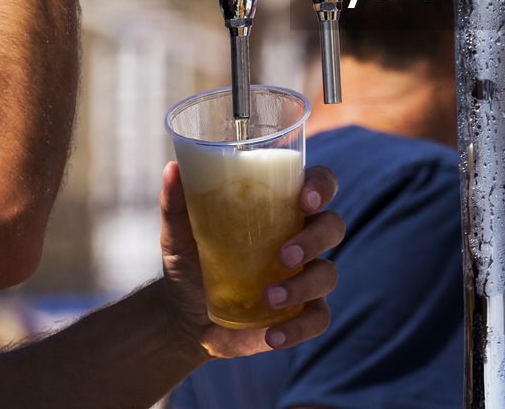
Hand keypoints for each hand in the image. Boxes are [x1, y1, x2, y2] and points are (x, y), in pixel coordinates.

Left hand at [158, 161, 343, 359]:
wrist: (184, 315)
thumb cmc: (191, 261)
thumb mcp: (179, 234)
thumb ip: (178, 203)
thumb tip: (172, 169)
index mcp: (282, 207)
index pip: (319, 184)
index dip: (322, 186)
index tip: (306, 199)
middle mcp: (302, 237)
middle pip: (332, 226)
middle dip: (315, 239)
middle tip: (284, 256)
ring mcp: (306, 276)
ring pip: (328, 274)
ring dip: (303, 286)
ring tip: (268, 298)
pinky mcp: (302, 312)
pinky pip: (318, 319)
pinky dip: (298, 329)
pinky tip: (272, 335)